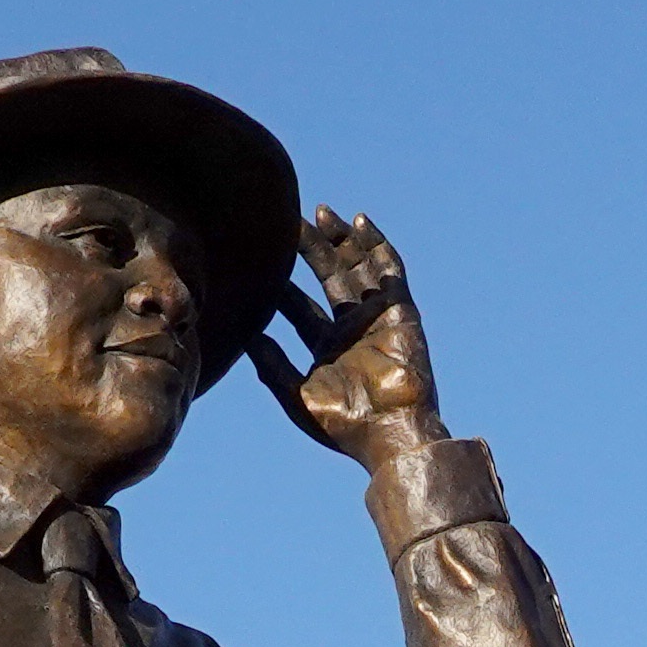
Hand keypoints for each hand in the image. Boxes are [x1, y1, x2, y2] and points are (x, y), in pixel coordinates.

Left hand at [261, 210, 442, 468]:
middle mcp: (352, 330)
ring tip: (320, 212)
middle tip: (291, 221)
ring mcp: (377, 319)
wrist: (390, 434)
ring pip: (358, 267)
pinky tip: (358, 221)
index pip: (300, 308)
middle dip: (312, 250)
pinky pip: (389, 270)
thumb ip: (271, 365)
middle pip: (330, 279)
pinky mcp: (400, 312)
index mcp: (328, 350)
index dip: (282, 285)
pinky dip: (376, 244)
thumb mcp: (295, 395)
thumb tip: (246, 336)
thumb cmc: (343, 426)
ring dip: (341, 239)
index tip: (259, 260)